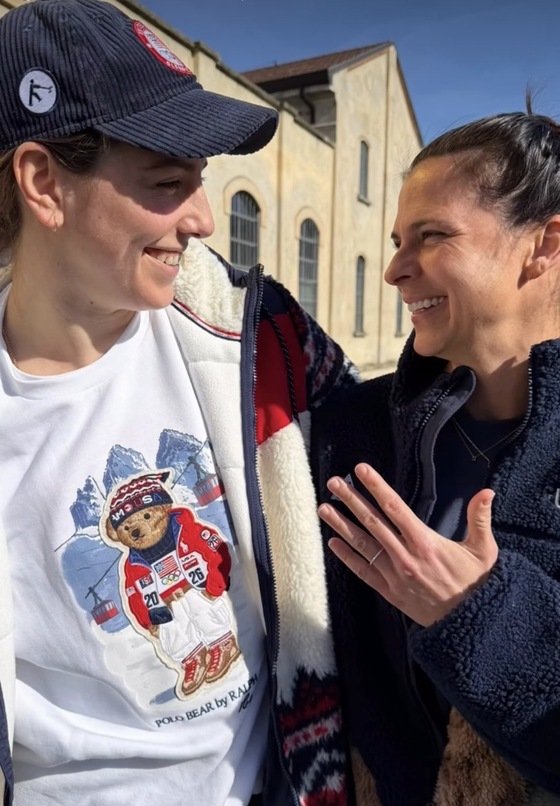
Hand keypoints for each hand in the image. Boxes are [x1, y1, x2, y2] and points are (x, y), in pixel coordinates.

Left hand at [318, 463, 498, 626]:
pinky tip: (333, 543)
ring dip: (341, 525)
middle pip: (372, 522)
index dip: (377, 487)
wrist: (471, 624)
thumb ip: (480, 518)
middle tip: (334, 482)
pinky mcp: (389, 591)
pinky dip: (347, 557)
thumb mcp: (483, 550)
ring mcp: (394, 575)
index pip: (395, 508)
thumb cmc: (477, 584)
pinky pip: (363, 571)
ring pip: (363, 545)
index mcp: (425, 542)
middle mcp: (405, 556)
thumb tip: (487, 492)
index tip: (361, 470)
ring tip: (324, 508)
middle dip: (352, 500)